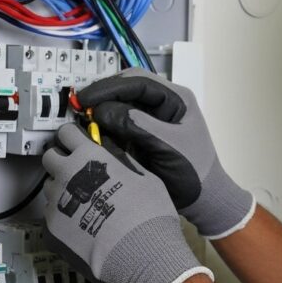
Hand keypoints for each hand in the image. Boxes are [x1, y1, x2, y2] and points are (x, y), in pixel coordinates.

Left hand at [41, 124, 213, 282]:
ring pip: (50, 188)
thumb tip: (112, 151)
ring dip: (63, 190)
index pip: (66, 133)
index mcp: (88, 157)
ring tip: (85, 204)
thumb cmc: (149, 216)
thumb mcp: (145, 178)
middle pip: (50, 157)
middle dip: (62, 160)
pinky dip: (63, 218)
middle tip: (80, 172)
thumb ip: (122, 160)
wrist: (141, 257)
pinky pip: (52, 216)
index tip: (78, 142)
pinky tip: (83, 227)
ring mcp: (55, 204)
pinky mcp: (51, 230)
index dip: (73, 136)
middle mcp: (66, 176)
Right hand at [78, 68, 254, 238]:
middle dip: (102, 95)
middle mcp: (163, 103)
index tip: (86, 99)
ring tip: (82, 118)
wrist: (203, 200)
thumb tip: (102, 111)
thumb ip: (138, 126)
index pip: (138, 82)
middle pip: (126, 88)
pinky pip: (119, 124)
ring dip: (101, 110)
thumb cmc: (194, 173)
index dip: (109, 87)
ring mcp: (151, 119)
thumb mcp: (168, 146)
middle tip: (78, 105)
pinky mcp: (141, 135)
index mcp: (176, 99)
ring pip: (120, 104)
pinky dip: (104, 126)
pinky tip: (92, 132)